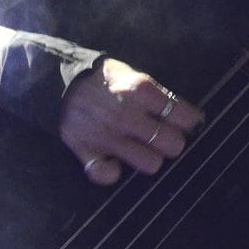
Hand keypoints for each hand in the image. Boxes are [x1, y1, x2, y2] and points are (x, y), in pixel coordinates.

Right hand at [59, 57, 202, 186]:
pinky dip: (111, 172)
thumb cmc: (102, 78)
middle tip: (164, 136)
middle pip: (173, 144)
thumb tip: (186, 115)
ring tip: (142, 149)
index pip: (184, 116)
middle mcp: (127, 116)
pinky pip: (106, 175)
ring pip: (150, 164)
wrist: (59, 80)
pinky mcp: (86, 150)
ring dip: (149, 158)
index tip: (187, 123)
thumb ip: (156, 94)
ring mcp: (107, 136)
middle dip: (172, 141)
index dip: (190, 121)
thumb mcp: (132, 74)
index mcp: (141, 91)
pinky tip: (114, 162)